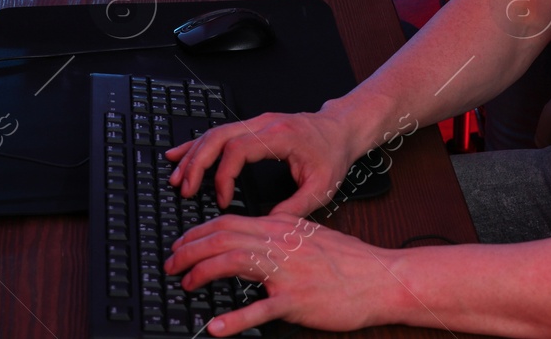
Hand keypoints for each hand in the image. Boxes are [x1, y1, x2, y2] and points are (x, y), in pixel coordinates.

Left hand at [164, 215, 404, 335]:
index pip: (228, 222)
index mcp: (281, 227)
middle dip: (189, 250)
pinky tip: (215, 327)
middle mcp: (280, 244)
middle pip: (223, 239)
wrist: (380, 278)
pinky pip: (260, 310)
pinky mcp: (296, 300)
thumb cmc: (349, 260)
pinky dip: (234, 320)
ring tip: (185, 284)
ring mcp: (287, 272)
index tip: (180, 243)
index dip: (198, 232)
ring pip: (233, 263)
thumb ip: (281, 231)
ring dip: (202, 273)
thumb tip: (254, 231)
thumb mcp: (310, 233)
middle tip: (171, 263)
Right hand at [165, 108, 359, 216]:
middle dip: (196, 163)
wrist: (341, 130)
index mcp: (279, 136)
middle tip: (182, 189)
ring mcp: (257, 122)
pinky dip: (198, 144)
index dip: (224, 176)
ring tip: (175, 177)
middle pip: (218, 136)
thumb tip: (267, 227)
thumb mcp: (322, 186)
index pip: (238, 150)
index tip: (222, 200)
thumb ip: (295, 208)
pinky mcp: (253, 127)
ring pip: (215, 133)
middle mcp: (264, 124)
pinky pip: (220, 132)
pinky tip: (180, 154)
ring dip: (192, 154)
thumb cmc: (333, 155)